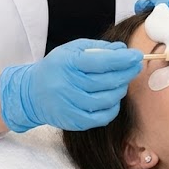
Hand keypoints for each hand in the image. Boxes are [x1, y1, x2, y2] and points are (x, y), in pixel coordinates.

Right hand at [0, 39, 142, 132]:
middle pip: (105, 81)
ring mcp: (69, 105)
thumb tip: (123, 49)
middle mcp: (67, 85)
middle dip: (126, 73)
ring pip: (105, 100)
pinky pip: (101, 117)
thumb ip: (98, 48)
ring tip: (122, 82)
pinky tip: (113, 99)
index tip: (136, 55)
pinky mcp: (73, 120)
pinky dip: (112, 108)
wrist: (32, 92)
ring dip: (120, 89)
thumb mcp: (72, 49)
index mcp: (67, 63)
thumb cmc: (57, 67)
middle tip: (136, 67)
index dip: (121, 59)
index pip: (99, 61)